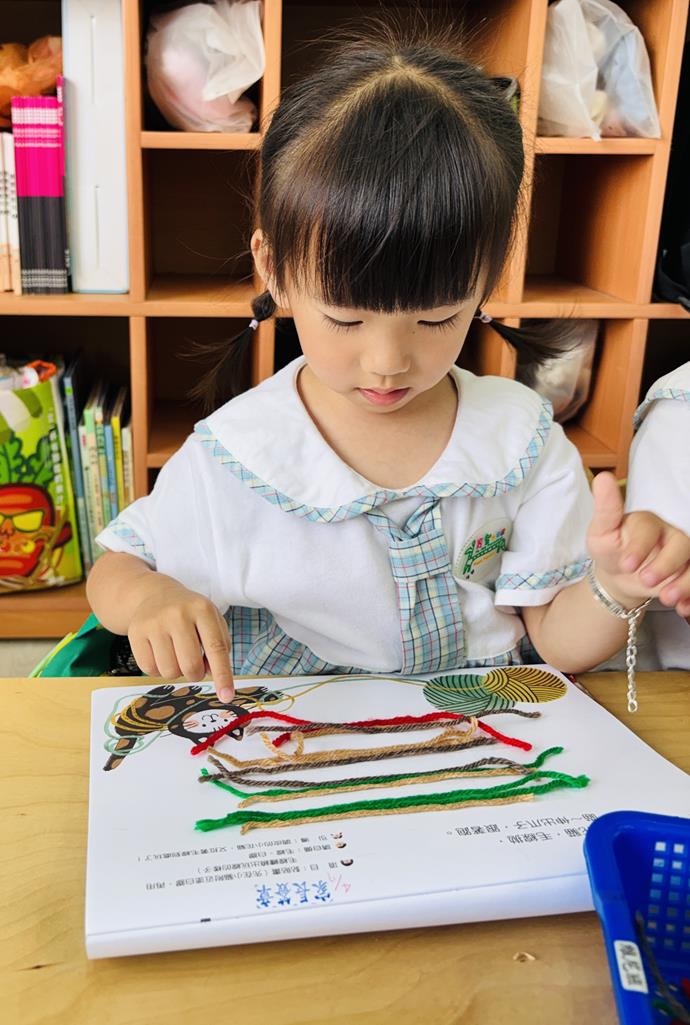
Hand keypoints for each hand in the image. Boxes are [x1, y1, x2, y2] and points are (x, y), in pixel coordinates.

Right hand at [127, 576, 234, 701]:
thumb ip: (219, 647)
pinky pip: (149, 669)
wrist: (155, 595)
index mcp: (202, 609)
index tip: (227, 696)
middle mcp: (178, 614)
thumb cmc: (190, 614)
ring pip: (169, 671)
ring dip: (176, 672)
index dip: (223, 675)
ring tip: (175, 655)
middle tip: (193, 665)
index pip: (216, 648)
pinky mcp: (135, 632)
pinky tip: (160, 653)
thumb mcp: (211, 621)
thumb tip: (211, 674)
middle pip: (191, 665)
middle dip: (195, 674)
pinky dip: (158, 670)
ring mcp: (154, 622)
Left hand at [587, 472, 689, 614]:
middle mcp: (671, 535)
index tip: (626, 563)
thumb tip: (603, 477)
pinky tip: (683, 608)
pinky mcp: (688, 573)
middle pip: (681, 544)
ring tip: (667, 598)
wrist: (620, 575)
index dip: (639, 546)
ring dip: (685, 583)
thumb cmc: (611, 550)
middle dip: (666, 564)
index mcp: (648, 522)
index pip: (649, 529)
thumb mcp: (601, 532)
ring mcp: (683, 555)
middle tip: (646, 580)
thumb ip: (606, 509)